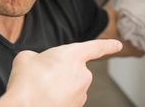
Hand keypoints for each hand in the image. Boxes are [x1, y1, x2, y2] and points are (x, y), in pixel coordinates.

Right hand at [0, 39, 122, 106]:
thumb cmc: (27, 82)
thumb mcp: (26, 58)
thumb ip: (36, 56)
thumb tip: (35, 62)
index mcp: (74, 55)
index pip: (96, 47)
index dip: (108, 45)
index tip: (118, 45)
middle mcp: (83, 75)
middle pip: (75, 69)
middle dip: (61, 72)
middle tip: (41, 75)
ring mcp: (81, 95)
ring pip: (70, 87)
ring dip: (58, 87)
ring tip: (39, 90)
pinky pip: (67, 100)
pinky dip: (57, 100)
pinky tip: (43, 100)